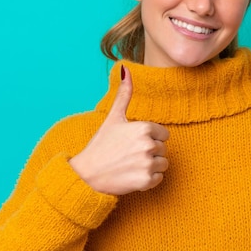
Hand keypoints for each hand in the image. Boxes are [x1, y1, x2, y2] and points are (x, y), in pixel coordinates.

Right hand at [69, 66, 169, 194]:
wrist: (87, 175)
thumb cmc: (100, 145)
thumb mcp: (113, 117)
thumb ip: (124, 94)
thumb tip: (125, 68)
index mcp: (144, 127)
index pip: (164, 134)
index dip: (150, 139)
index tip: (133, 143)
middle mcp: (148, 144)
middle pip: (163, 149)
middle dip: (150, 153)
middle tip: (130, 155)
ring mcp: (147, 164)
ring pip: (163, 164)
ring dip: (151, 167)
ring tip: (132, 165)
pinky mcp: (145, 181)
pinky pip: (159, 179)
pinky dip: (148, 180)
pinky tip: (132, 176)